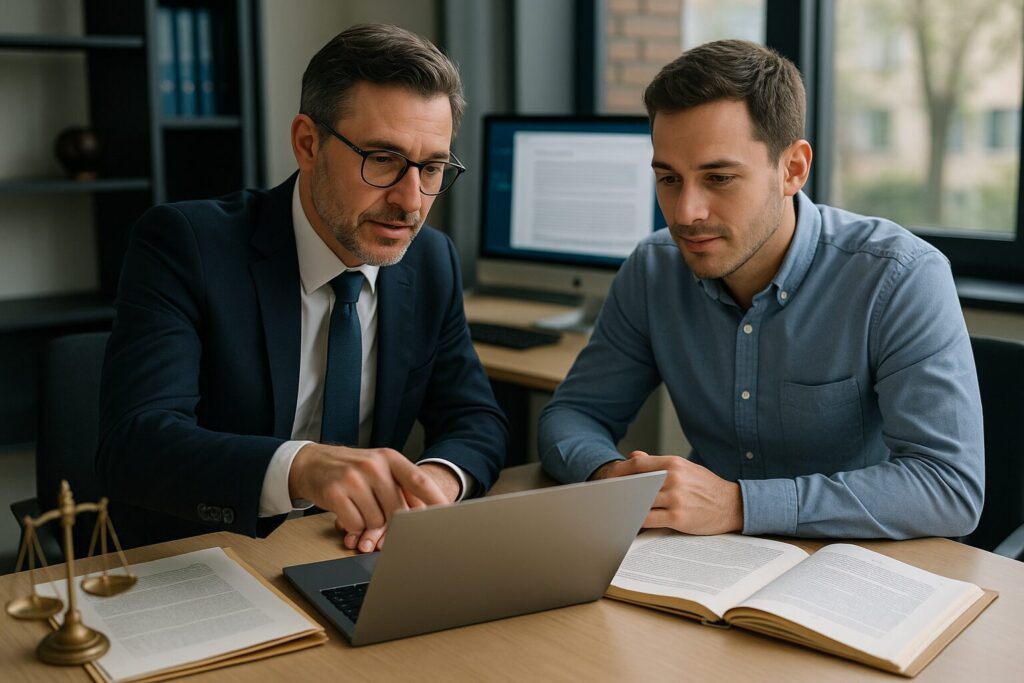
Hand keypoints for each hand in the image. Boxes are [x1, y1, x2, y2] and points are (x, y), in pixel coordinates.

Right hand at [332, 462, 461, 551]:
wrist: (311, 463)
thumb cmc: (351, 469)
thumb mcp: (379, 468)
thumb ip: (403, 487)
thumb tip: (429, 512)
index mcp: (389, 458)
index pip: (419, 480)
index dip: (436, 500)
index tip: (450, 515)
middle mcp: (373, 465)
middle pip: (397, 510)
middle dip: (392, 524)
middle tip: (380, 521)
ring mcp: (353, 478)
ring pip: (376, 521)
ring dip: (370, 526)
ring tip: (360, 510)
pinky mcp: (335, 493)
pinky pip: (355, 525)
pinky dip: (353, 527)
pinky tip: (347, 513)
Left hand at [593, 451, 742, 534]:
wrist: (732, 505)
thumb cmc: (706, 487)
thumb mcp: (685, 468)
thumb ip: (658, 463)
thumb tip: (633, 456)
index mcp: (674, 464)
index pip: (638, 464)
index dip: (620, 472)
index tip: (609, 479)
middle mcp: (674, 479)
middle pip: (635, 483)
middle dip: (619, 490)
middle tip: (604, 496)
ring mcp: (676, 499)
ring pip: (640, 502)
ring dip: (625, 507)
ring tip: (613, 510)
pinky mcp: (678, 518)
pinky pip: (649, 520)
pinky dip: (636, 521)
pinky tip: (629, 522)